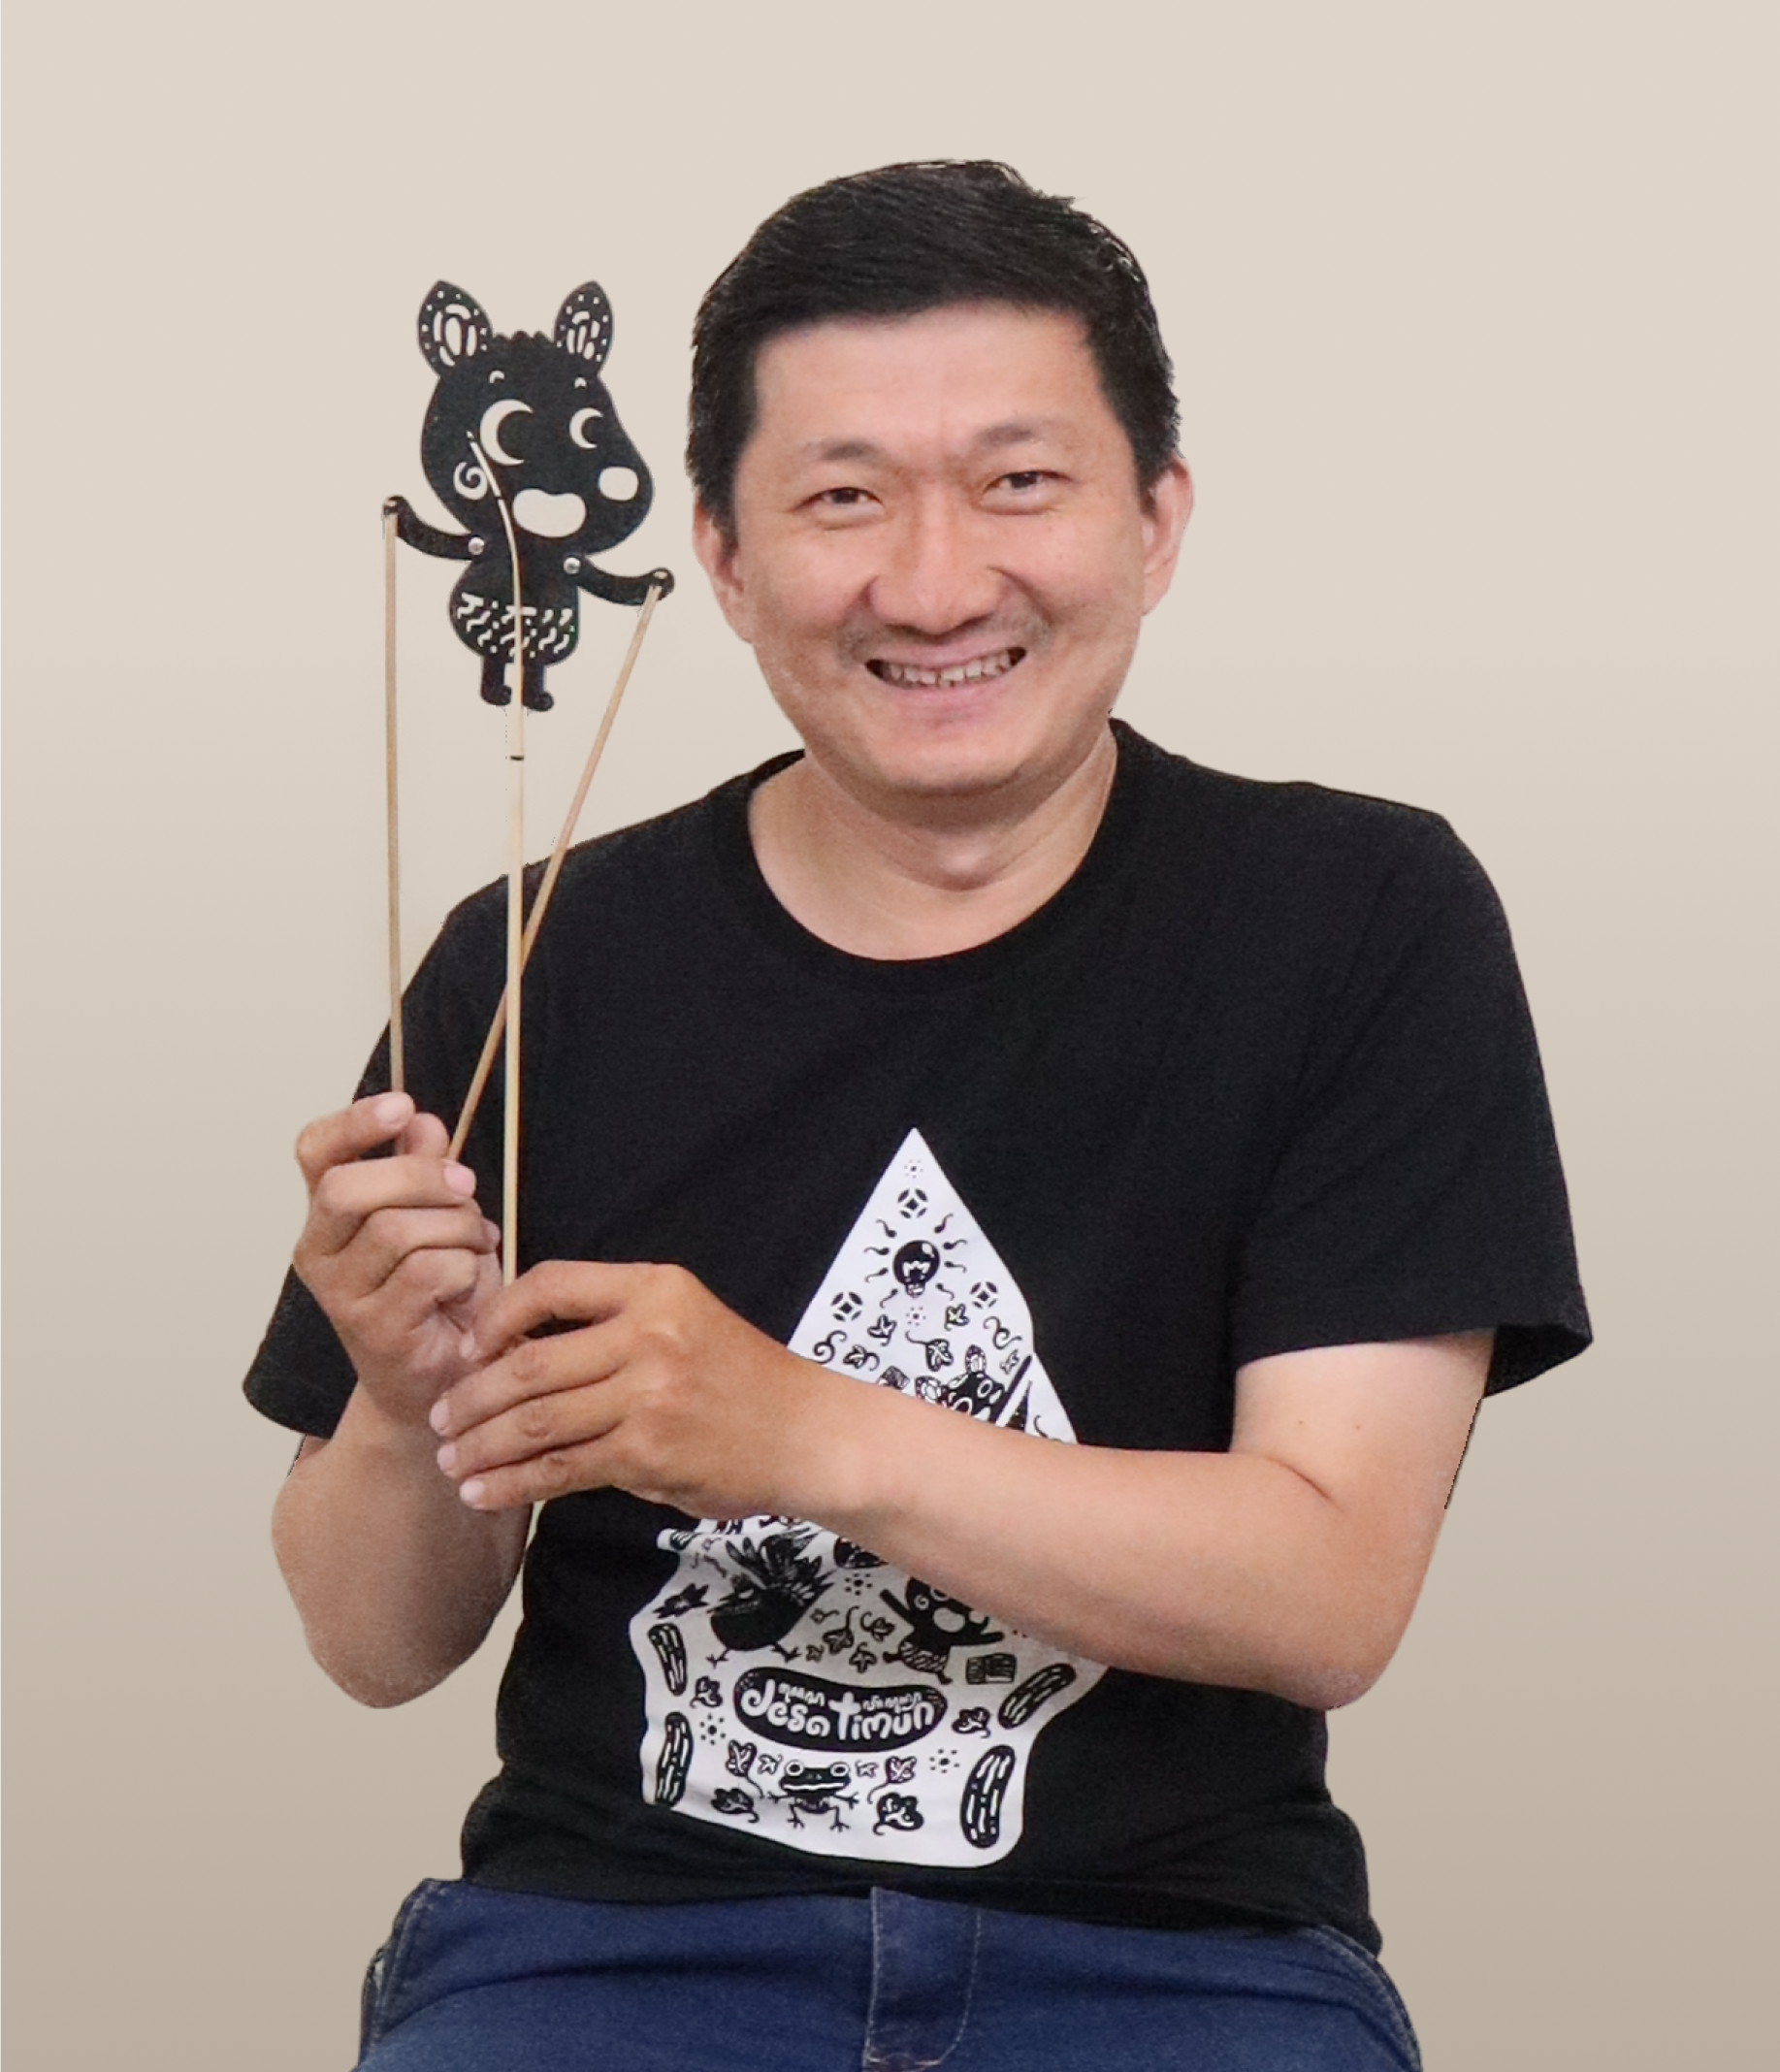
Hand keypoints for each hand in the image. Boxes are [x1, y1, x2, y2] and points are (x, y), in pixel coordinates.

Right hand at [292, 1092, 500, 1431]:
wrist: (439, 1380)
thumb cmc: (438, 1293)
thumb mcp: (436, 1217)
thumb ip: (422, 1169)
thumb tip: (421, 1122)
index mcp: (327, 1215)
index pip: (313, 1153)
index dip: (353, 1123)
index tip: (401, 1107)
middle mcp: (319, 1253)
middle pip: (349, 1189)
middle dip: (420, 1177)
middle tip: (466, 1185)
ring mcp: (341, 1296)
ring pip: (398, 1231)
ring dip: (458, 1228)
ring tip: (477, 1244)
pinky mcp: (375, 1332)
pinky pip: (428, 1272)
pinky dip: (463, 1268)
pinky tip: (469, 1283)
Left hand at [430, 1261, 853, 1517]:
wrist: (811, 1435)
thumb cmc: (744, 1380)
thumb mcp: (688, 1321)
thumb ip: (616, 1328)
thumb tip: (519, 1351)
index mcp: (654, 1287)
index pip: (549, 1284)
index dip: (495, 1317)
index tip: (469, 1349)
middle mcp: (649, 1333)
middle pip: (529, 1362)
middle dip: (470, 1396)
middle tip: (440, 1417)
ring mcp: (649, 1394)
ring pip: (536, 1419)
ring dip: (481, 1444)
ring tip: (451, 1461)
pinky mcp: (649, 1452)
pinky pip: (561, 1469)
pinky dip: (512, 1483)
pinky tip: (484, 1492)